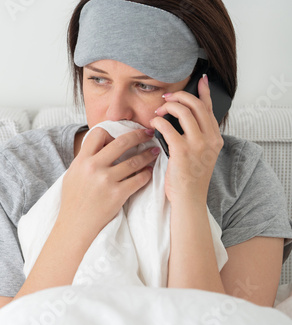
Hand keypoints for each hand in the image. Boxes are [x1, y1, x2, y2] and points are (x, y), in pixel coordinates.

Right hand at [56, 127, 159, 241]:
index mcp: (82, 160)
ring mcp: (106, 181)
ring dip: (148, 154)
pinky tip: (149, 172)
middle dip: (138, 135)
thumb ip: (86, 159)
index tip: (121, 136)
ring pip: (134, 161)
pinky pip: (138, 180)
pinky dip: (146, 174)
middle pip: (122, 142)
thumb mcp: (73, 174)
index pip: (99, 133)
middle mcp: (94, 167)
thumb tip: (101, 145)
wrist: (75, 225)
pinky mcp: (117, 195)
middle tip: (148, 134)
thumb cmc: (74, 200)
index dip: (112, 132)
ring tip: (154, 151)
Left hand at [150, 75, 222, 202]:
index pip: (210, 108)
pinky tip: (153, 124)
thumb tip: (184, 119)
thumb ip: (197, 137)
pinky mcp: (183, 151)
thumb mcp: (201, 155)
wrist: (189, 199)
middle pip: (196, 105)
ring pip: (184, 112)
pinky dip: (158, 121)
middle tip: (167, 99)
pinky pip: (168, 127)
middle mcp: (210, 139)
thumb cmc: (190, 179)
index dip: (204, 92)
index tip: (199, 80)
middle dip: (179, 97)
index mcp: (215, 138)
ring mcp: (198, 144)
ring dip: (168, 107)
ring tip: (159, 112)